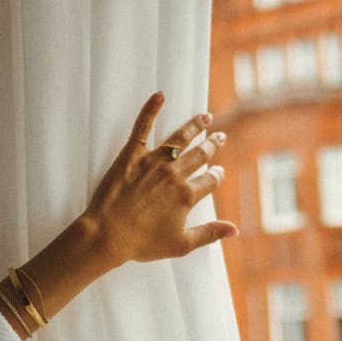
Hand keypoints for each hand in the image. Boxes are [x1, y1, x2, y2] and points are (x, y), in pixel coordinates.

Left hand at [82, 92, 237, 267]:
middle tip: (219, 136)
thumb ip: (209, 234)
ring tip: (205, 117)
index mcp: (187, 196)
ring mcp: (152, 162)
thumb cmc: (142, 242)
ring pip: (179, 138)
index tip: (218, 171)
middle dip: (212, 145)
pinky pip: (142, 127)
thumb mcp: (181, 245)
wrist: (107, 234)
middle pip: (199, 154)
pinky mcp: (131, 155)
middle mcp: (174, 175)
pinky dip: (151, 109)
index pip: (210, 180)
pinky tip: (160, 96)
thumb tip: (234, 230)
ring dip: (195, 126)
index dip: (216, 175)